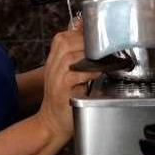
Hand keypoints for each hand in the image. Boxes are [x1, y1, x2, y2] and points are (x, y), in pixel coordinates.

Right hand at [36, 18, 100, 138]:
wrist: (52, 123)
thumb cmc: (63, 99)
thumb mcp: (67, 75)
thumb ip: (76, 60)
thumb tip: (89, 44)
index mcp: (53, 61)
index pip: (62, 37)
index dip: (78, 32)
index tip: (95, 32)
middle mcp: (52, 66)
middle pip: (65, 42)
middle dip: (85, 40)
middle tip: (102, 44)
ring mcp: (55, 78)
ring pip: (69, 56)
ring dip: (88, 54)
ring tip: (102, 56)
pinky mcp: (61, 90)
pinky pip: (73, 75)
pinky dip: (87, 72)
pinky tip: (98, 71)